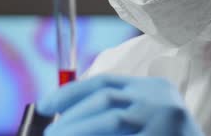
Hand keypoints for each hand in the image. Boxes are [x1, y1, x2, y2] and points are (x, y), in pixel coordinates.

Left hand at [36, 74, 204, 135]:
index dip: (71, 92)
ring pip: (112, 120)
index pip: (105, 81)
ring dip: (79, 130)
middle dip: (71, 116)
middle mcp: (160, 98)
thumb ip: (112, 114)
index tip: (44, 105)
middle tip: (48, 133)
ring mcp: (166, 119)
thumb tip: (64, 121)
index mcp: (153, 88)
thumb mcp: (143, 121)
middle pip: (106, 98)